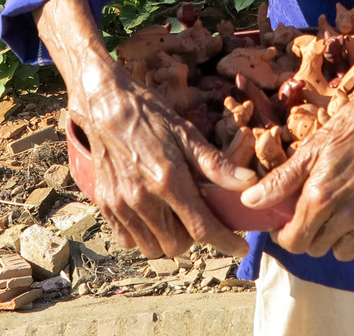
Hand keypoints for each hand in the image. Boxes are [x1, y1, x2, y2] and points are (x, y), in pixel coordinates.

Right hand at [36, 0, 252, 259]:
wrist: (104, 104)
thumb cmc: (150, 116)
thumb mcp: (186, 134)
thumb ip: (216, 164)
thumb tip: (248, 183)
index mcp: (168, 179)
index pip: (202, 228)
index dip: (225, 242)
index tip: (240, 248)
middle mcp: (142, 198)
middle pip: (177, 244)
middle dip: (194, 237)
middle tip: (201, 217)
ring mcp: (120, 204)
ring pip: (152, 247)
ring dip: (169, 238)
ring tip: (176, 215)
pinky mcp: (105, 204)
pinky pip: (128, 238)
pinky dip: (144, 234)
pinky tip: (152, 213)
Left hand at [238, 81, 353, 261]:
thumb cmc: (353, 125)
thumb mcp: (312, 148)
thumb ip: (281, 180)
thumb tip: (249, 201)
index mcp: (321, 198)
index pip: (294, 242)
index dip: (283, 235)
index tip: (284, 223)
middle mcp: (347, 215)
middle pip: (316, 248)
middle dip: (308, 234)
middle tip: (310, 210)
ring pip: (344, 252)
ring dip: (335, 239)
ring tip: (335, 214)